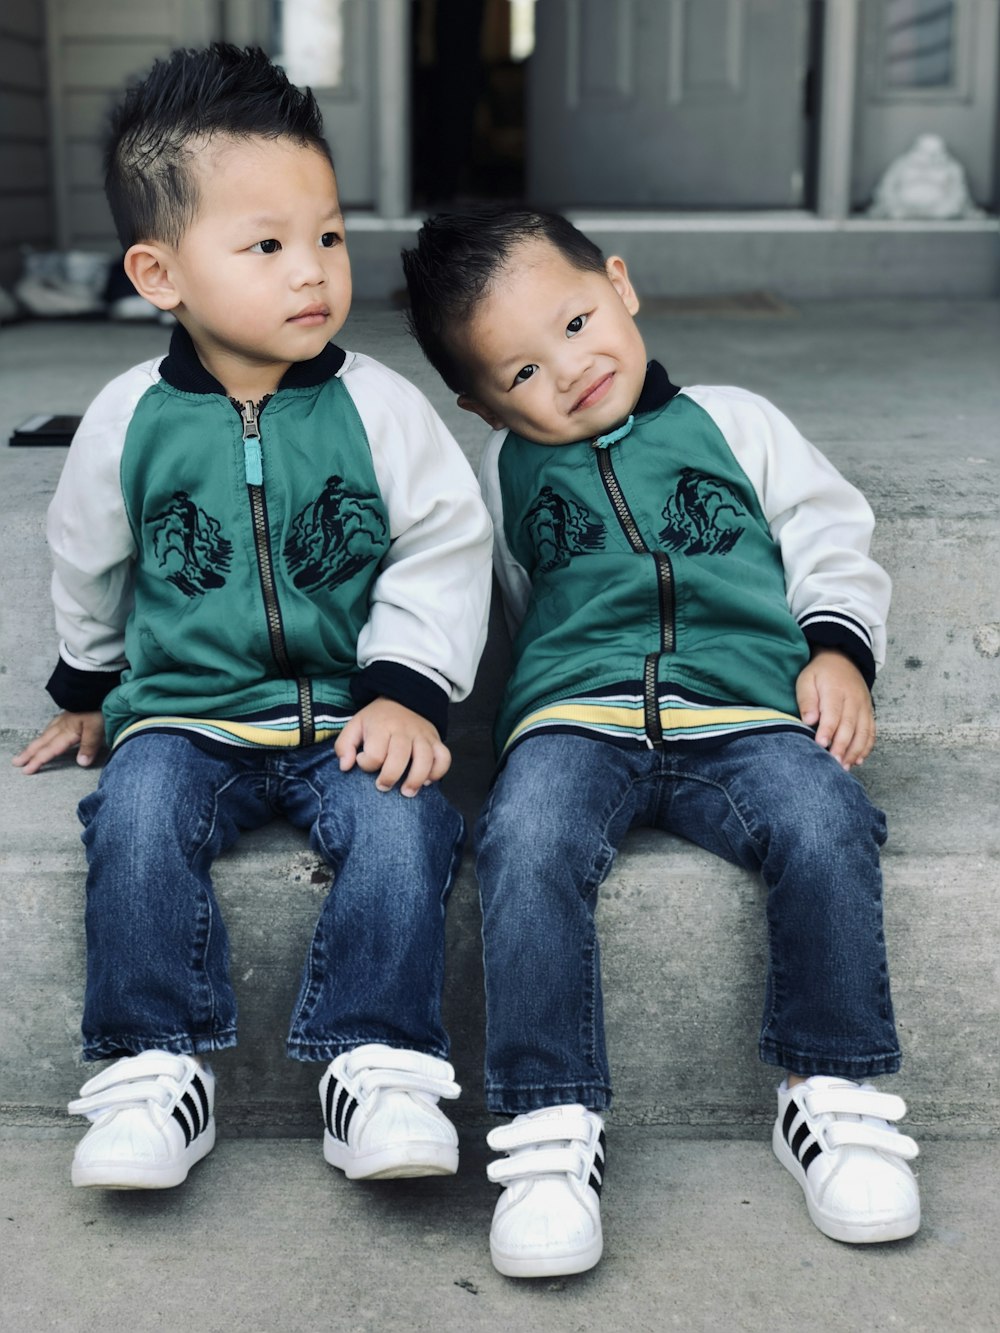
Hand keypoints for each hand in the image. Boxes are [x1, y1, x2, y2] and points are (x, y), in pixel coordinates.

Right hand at [12, 711, 105, 774]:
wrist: (96, 687)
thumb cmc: (98, 707)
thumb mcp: (97, 727)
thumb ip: (89, 745)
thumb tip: (81, 763)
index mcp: (67, 731)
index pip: (50, 749)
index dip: (38, 760)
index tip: (26, 770)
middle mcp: (62, 725)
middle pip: (42, 742)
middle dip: (29, 753)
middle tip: (16, 761)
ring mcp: (64, 718)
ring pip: (45, 733)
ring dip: (35, 744)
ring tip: (28, 751)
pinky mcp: (69, 712)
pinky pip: (51, 726)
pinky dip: (45, 733)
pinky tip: (47, 733)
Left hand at [334, 698, 450, 796]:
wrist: (403, 698)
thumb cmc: (377, 719)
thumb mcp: (355, 725)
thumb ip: (344, 746)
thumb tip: (346, 766)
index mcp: (381, 727)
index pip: (374, 753)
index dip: (366, 764)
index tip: (363, 761)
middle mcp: (403, 731)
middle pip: (400, 757)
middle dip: (390, 777)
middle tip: (383, 786)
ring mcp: (422, 735)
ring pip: (425, 759)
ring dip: (416, 779)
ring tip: (407, 792)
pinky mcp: (436, 740)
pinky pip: (444, 757)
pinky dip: (438, 772)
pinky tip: (427, 781)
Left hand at [795, 649, 874, 770]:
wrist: (843, 659)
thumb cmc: (820, 674)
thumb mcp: (806, 680)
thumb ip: (807, 700)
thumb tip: (809, 720)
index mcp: (835, 691)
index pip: (833, 713)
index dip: (827, 730)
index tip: (821, 744)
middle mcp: (853, 700)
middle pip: (849, 726)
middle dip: (842, 746)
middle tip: (833, 763)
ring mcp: (864, 707)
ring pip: (863, 732)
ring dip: (855, 751)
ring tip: (845, 766)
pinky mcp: (869, 712)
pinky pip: (871, 732)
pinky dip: (866, 747)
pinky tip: (858, 760)